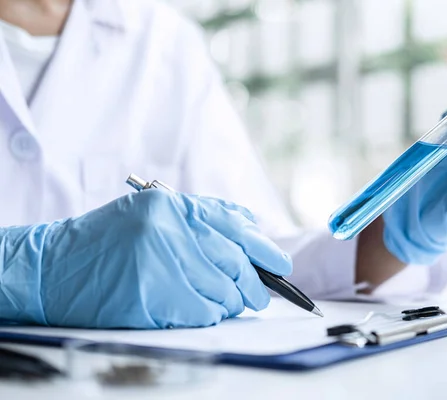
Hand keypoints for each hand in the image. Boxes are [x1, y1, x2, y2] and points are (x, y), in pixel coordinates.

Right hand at [0, 190, 291, 327]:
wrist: (53, 268)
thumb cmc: (106, 242)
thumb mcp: (152, 213)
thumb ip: (199, 216)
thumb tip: (250, 227)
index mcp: (173, 206)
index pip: (235, 227)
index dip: (264, 249)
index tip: (280, 265)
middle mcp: (171, 229)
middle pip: (236, 262)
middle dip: (253, 284)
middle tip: (258, 296)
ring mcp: (162, 262)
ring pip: (224, 290)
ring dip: (230, 303)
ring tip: (222, 303)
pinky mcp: (154, 296)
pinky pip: (204, 313)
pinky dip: (210, 316)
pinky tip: (198, 311)